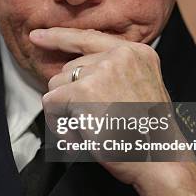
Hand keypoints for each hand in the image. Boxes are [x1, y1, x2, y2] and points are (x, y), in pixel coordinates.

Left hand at [30, 27, 195, 195]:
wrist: (159, 160)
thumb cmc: (148, 135)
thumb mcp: (140, 90)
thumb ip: (113, 74)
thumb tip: (70, 73)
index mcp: (137, 52)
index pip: (89, 38)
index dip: (59, 37)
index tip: (36, 36)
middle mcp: (120, 55)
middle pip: (68, 69)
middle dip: (70, 99)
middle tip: (93, 125)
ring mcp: (101, 70)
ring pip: (56, 86)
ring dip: (64, 113)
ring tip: (89, 131)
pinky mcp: (83, 91)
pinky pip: (51, 103)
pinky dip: (58, 124)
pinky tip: (80, 137)